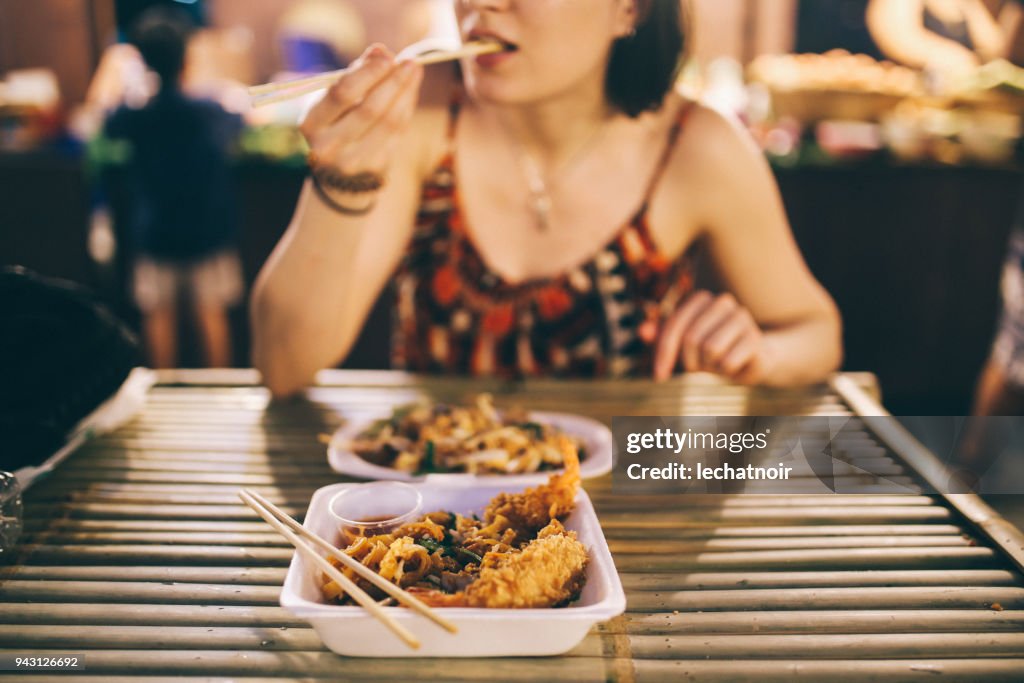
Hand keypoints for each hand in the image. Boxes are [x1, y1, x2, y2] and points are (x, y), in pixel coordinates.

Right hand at [300, 45, 423, 189]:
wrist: (336, 172)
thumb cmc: (334, 123)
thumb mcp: (333, 99)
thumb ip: (355, 74)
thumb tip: (381, 51)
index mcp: (311, 124)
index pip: (342, 94)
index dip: (367, 73)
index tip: (386, 57)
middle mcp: (329, 147)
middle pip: (369, 109)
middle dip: (393, 82)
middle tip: (409, 62)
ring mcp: (353, 161)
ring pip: (389, 121)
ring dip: (406, 92)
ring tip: (415, 70)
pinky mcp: (375, 167)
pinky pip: (397, 132)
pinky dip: (406, 107)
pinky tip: (411, 91)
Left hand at [653, 291, 768, 383]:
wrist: (752, 359)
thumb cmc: (711, 350)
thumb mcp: (683, 344)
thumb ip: (661, 336)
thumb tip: (642, 332)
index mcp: (701, 299)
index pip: (674, 326)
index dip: (663, 353)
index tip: (659, 376)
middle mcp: (723, 302)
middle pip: (691, 339)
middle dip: (689, 362)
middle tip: (698, 368)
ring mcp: (742, 317)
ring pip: (710, 349)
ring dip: (709, 366)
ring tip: (716, 364)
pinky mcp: (755, 338)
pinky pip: (728, 362)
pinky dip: (725, 371)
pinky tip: (732, 366)